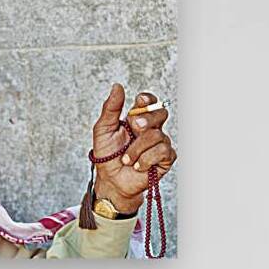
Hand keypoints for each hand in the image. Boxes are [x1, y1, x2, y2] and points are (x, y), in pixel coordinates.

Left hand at [91, 83, 176, 213]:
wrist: (111, 181)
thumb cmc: (107, 157)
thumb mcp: (103, 130)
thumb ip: (110, 108)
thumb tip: (117, 87)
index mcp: (136, 119)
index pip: (149, 102)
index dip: (147, 99)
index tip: (139, 102)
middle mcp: (150, 129)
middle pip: (160, 113)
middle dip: (146, 120)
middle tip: (133, 128)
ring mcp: (159, 144)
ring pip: (158, 135)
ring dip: (138, 149)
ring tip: (127, 159)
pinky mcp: (165, 159)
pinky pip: (163, 151)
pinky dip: (147, 159)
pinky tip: (138, 166)